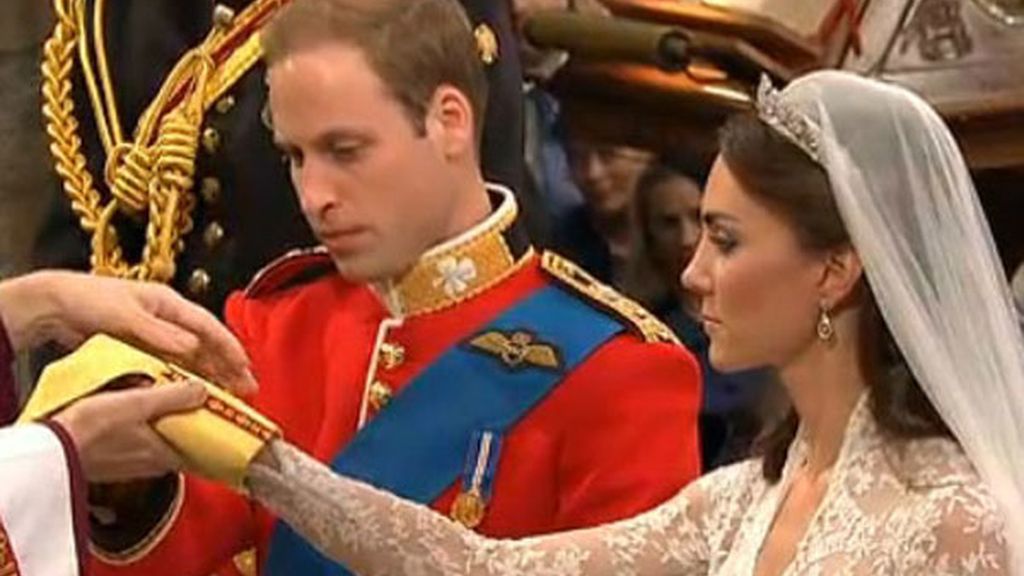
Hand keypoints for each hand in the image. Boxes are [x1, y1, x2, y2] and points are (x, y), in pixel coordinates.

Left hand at [0, 271, 255, 395]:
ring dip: (211, 374)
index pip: (208, 326)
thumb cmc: (88, 299)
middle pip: (205, 343)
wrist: (54, 303)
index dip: (229, 347)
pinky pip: (172, 364)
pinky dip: (186, 377)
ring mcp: (154, 332)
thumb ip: (159, 333)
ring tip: (228, 395)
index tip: (245, 367)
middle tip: (247, 388)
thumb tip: (192, 347)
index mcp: (167, 303)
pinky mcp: (141, 346)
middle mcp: (166, 318)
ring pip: (192, 356)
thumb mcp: (125, 316)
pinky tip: (193, 391)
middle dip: (228, 365)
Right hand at [53, 380, 206, 482]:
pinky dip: (144, 426)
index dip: (216, 432)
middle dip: (191, 423)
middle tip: (198, 400)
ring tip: (168, 398)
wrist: (50, 449)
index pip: (204, 449)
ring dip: (167, 423)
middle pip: (184, 442)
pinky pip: (138, 440)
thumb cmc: (89, 431)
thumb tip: (203, 390)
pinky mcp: (112, 459)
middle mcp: (152, 464)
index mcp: (165, 455)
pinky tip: (136, 409)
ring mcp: (131, 464)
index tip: (224, 414)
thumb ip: (174, 397)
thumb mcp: (138, 404)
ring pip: (161, 441)